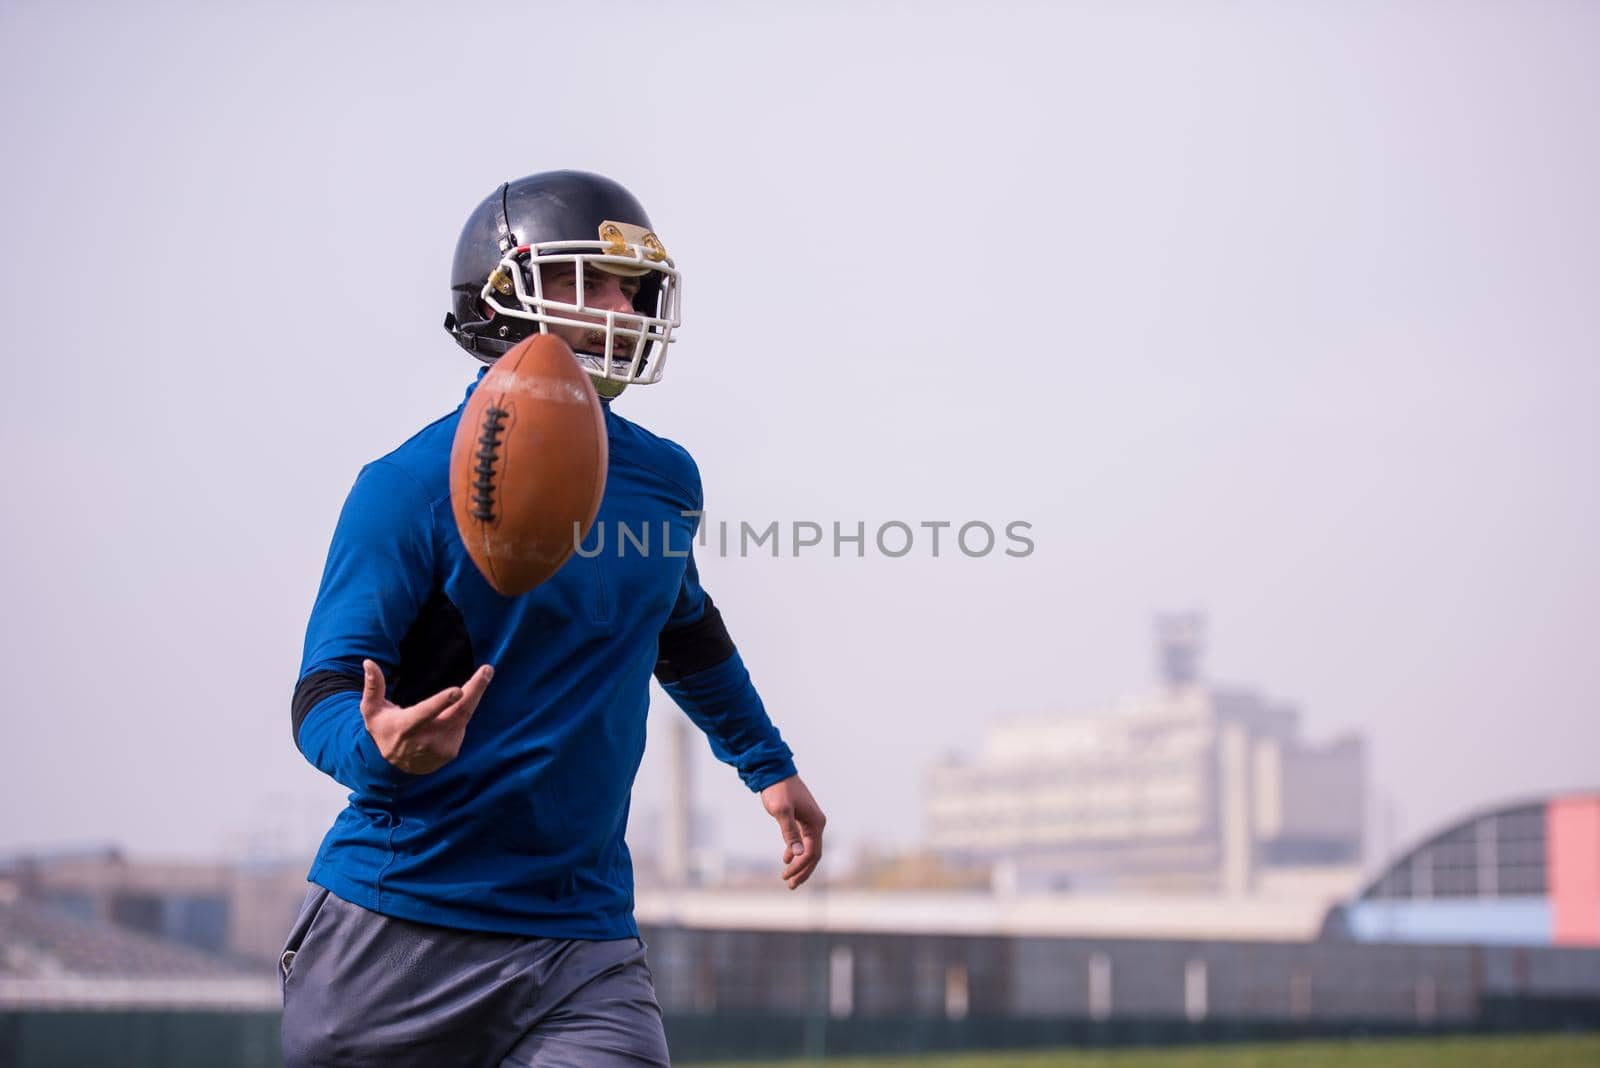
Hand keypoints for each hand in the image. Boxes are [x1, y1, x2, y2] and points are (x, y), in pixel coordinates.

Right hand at [359, 659, 493, 773]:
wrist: (393, 766)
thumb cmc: (383, 729)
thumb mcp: (372, 710)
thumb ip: (373, 686)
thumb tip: (368, 662)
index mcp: (406, 727)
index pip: (426, 713)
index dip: (441, 702)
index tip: (458, 690)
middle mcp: (425, 740)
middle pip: (456, 713)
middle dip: (475, 690)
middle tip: (487, 670)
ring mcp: (440, 748)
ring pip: (463, 717)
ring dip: (474, 695)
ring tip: (483, 675)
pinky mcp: (450, 752)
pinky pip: (462, 726)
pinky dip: (461, 713)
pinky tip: (455, 708)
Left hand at [761, 775, 824, 889]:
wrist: (774, 771)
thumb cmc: (778, 789)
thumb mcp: (781, 811)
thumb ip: (789, 832)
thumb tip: (797, 853)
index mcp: (815, 822)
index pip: (812, 852)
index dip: (800, 867)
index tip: (785, 876)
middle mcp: (816, 823)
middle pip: (814, 854)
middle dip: (803, 871)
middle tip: (790, 885)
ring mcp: (810, 821)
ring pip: (809, 848)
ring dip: (800, 864)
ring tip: (789, 879)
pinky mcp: (802, 819)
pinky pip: (803, 840)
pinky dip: (796, 851)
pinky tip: (786, 859)